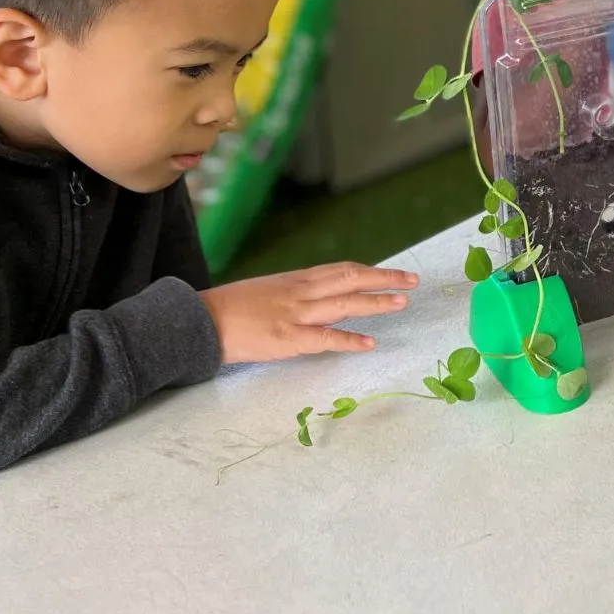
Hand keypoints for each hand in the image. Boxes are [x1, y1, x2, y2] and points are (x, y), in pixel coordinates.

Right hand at [198, 263, 419, 363]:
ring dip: (376, 303)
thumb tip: (321, 299)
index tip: (393, 273)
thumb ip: (296, 294)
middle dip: (384, 279)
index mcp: (295, 280)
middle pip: (350, 279)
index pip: (341, 270)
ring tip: (402, 302)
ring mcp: (295, 315)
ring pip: (345, 304)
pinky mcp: (288, 339)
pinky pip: (326, 339)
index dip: (370, 270)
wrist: (201, 321)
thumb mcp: (267, 291)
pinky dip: (350, 340)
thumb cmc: (231, 308)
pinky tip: (369, 343)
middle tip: (412, 281)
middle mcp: (300, 292)